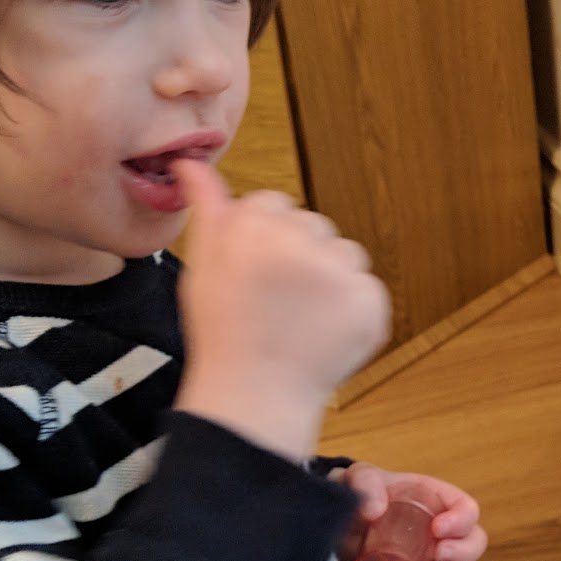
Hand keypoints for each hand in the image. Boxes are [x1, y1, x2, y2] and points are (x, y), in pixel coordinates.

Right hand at [172, 162, 390, 460]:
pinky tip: (323, 333)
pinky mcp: (369, 302)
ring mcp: (338, 273)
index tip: (256, 275)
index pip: (273, 206)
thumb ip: (206, 208)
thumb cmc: (223, 335)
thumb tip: (191, 162)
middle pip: (313, 226)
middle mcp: (298, 241)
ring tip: (301, 319)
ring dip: (330, 280)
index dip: (263, 243)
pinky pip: (368, 289)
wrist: (255, 398)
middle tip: (277, 302)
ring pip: (345, 254)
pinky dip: (353, 311)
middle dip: (299, 257)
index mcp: (253, 226)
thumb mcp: (200, 267)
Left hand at [329, 463, 487, 560]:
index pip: (468, 510)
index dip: (461, 521)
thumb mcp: (360, 477)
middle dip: (462, 554)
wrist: (346, 523)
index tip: (436, 529)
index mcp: (440, 500)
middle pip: (475, 545)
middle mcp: (446, 531)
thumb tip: (374, 511)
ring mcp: (437, 558)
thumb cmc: (363, 494)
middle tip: (436, 555)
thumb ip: (365, 483)